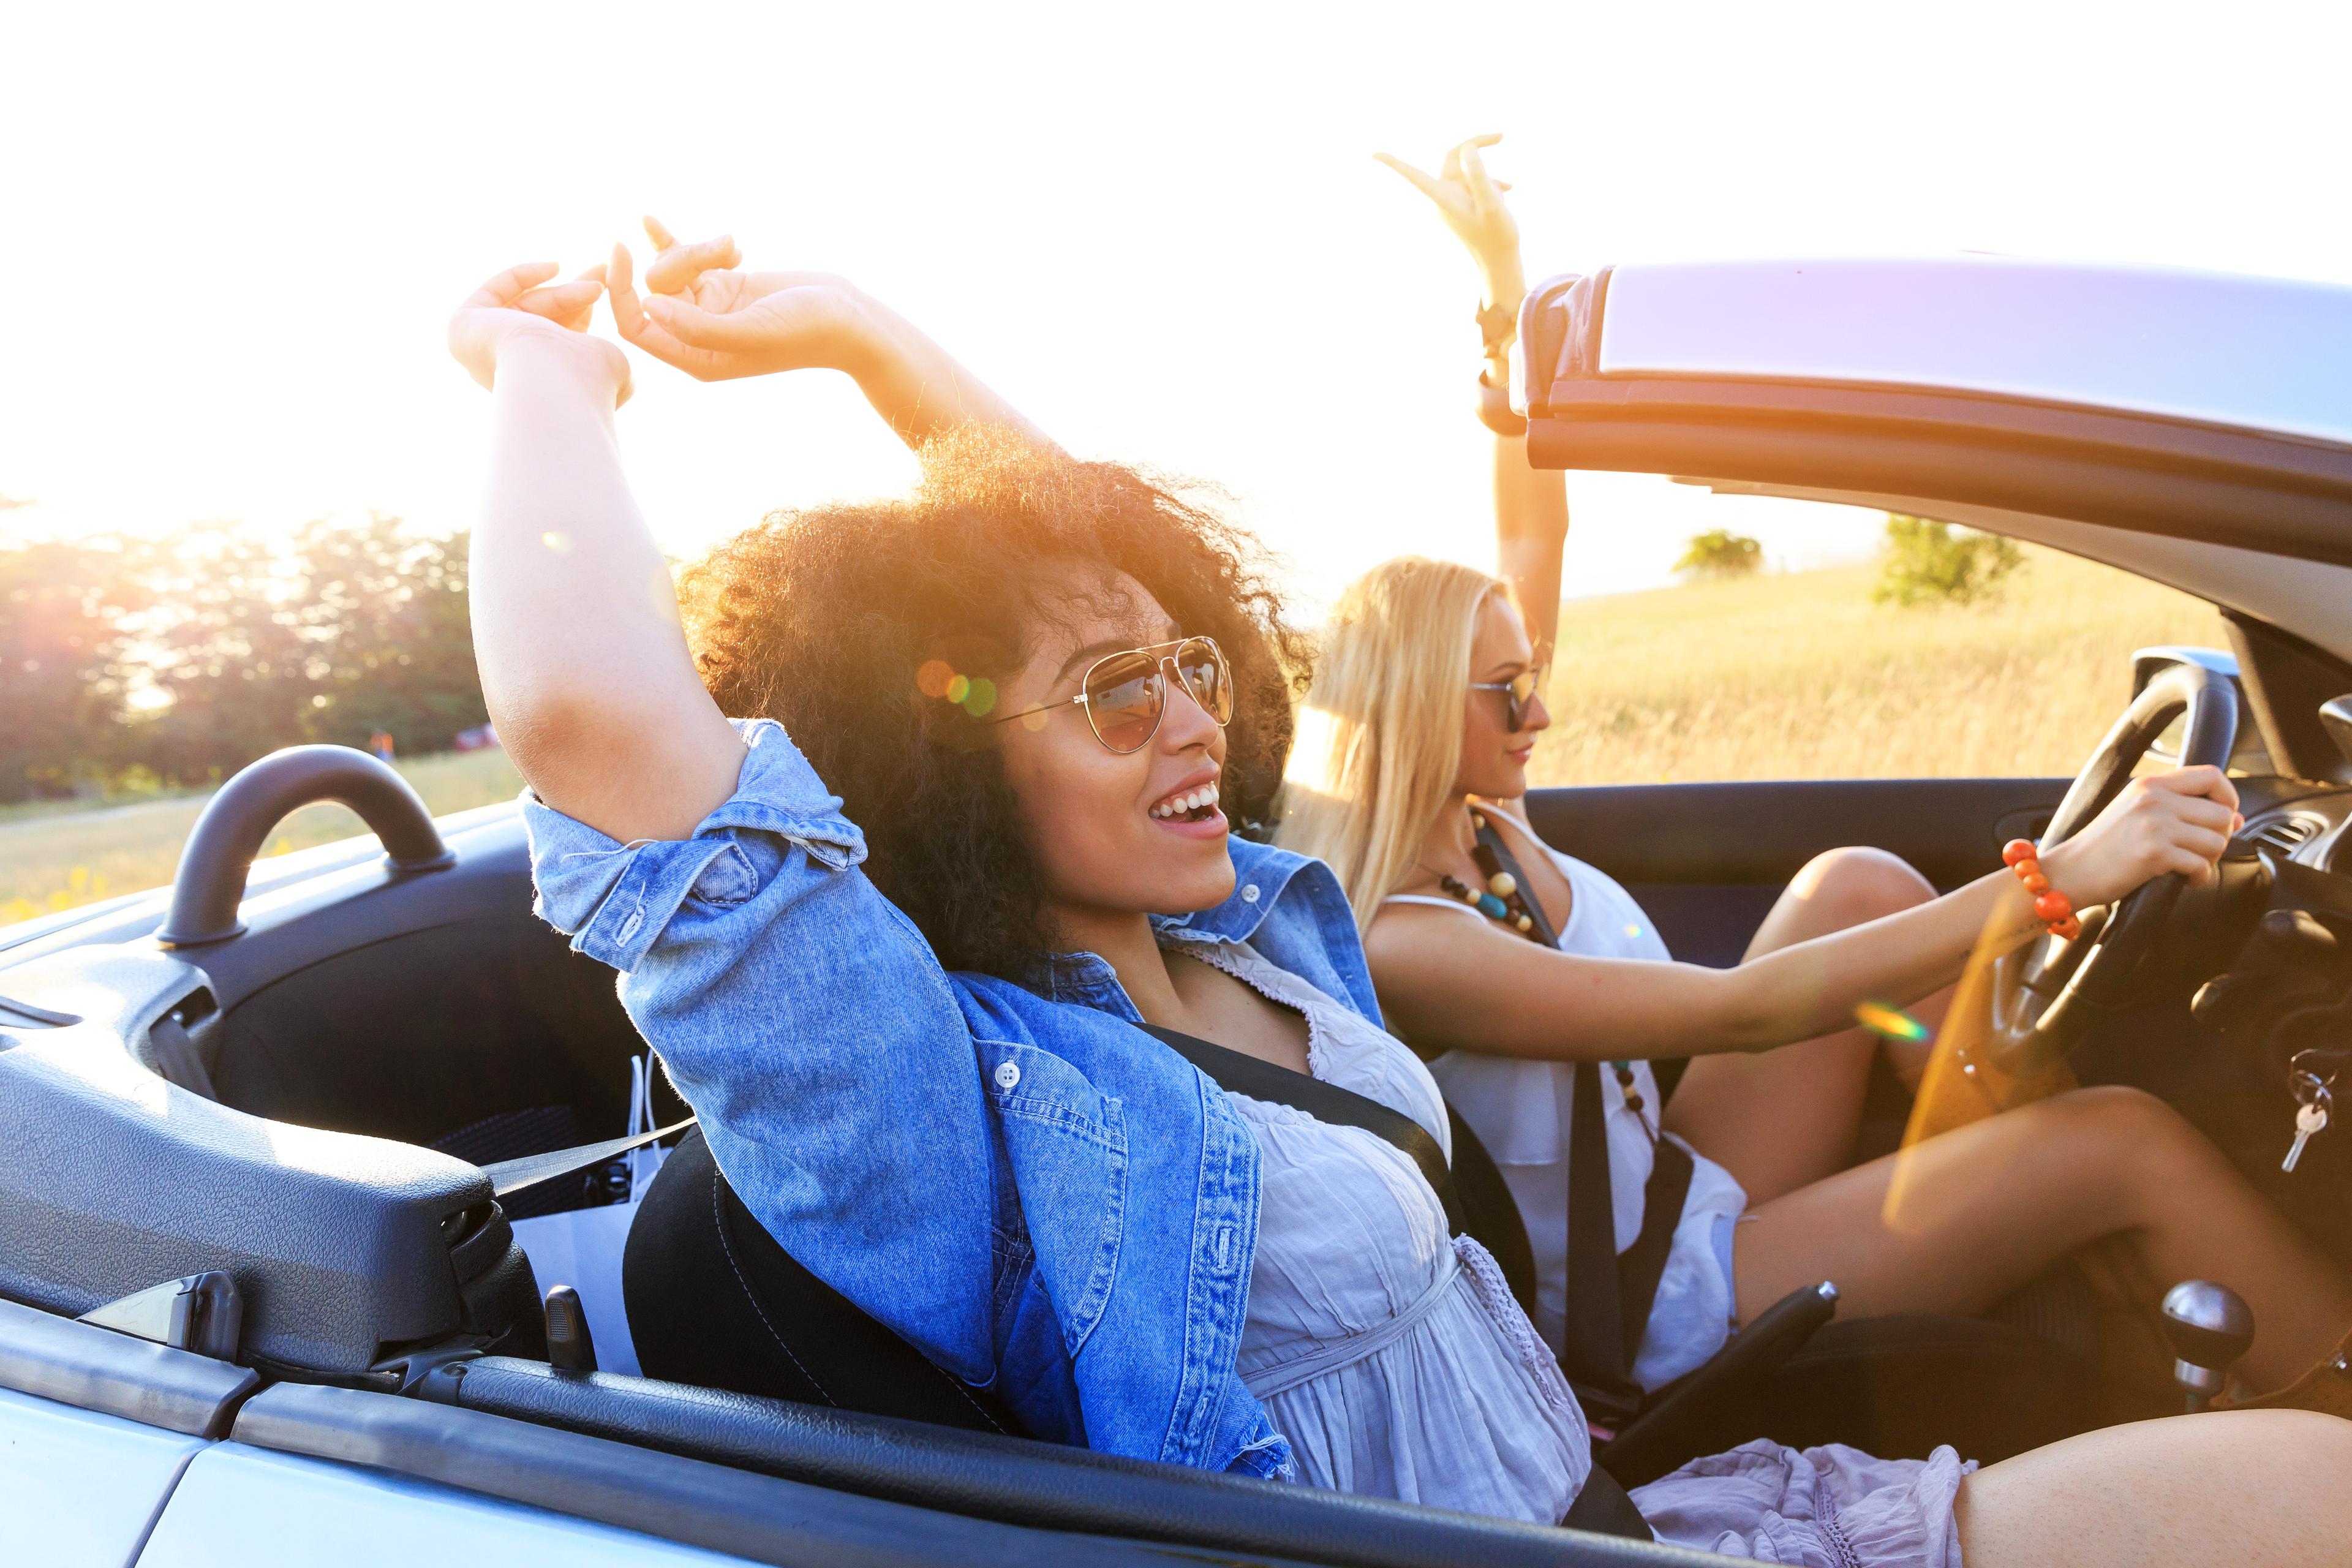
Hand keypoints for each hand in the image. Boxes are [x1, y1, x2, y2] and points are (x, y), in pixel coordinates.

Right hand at [447, 263, 630, 403]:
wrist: (557, 386)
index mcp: (535, 388)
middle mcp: (504, 373)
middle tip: (602, 271)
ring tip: (598, 283)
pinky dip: (523, 276)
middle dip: (574, 294)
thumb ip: (603, 357)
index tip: (602, 289)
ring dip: (565, 291)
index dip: (580, 313)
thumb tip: (604, 351)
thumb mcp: (609, 366)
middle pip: (540, 321)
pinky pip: (492, 292)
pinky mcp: (463, 328)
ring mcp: (480, 352)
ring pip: (526, 307)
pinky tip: (555, 267)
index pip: (556, 342)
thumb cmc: (591, 383)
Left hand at [607, 216, 870, 381]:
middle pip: (655, 289)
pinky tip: (654, 219)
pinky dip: (689, 240)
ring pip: (674, 268)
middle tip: (721, 250)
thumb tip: (648, 307)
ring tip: (734, 245)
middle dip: (680, 260)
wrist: (848, 317)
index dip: (619, 290)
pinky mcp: (724, 284)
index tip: (621, 249)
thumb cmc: (805, 331)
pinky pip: (687, 257)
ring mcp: (710, 308)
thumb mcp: (751, 330)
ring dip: (699, 248)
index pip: (637, 326)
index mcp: (696, 358)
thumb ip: (698, 327)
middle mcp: (697, 335)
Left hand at [1375, 134, 1523, 302]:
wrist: (1500, 262)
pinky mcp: (1460, 204)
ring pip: (1468, 172)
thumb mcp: (1492, 204)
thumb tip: (1466, 148)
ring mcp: (1452, 201)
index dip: (1394, 164)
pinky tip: (1507, 190)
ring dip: (1488, 177)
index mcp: (1444, 199)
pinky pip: (1472, 184)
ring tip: (1504, 195)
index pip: (1414, 176)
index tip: (1374, 154)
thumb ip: (1478, 176)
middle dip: (1476, 148)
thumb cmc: (1497, 237)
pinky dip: (1488, 184)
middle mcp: (1443, 198)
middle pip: (1453, 159)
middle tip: (1500, 135)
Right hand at [2043, 766, 2243, 907]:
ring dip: (2209, 859)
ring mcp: (2154, 825)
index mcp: (2150, 783)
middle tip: (2200, 851)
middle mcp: (2154, 799)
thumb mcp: (2135, 811)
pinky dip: (2198, 878)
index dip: (2228, 797)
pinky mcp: (2154, 854)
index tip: (2224, 817)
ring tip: (2188, 865)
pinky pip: (2201, 866)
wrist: (2068, 872)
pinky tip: (2182, 879)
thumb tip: (2237, 818)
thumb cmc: (2102, 846)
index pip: (2211, 775)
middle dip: (2220, 838)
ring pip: (2216, 841)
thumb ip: (2180, 807)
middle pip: (2222, 813)